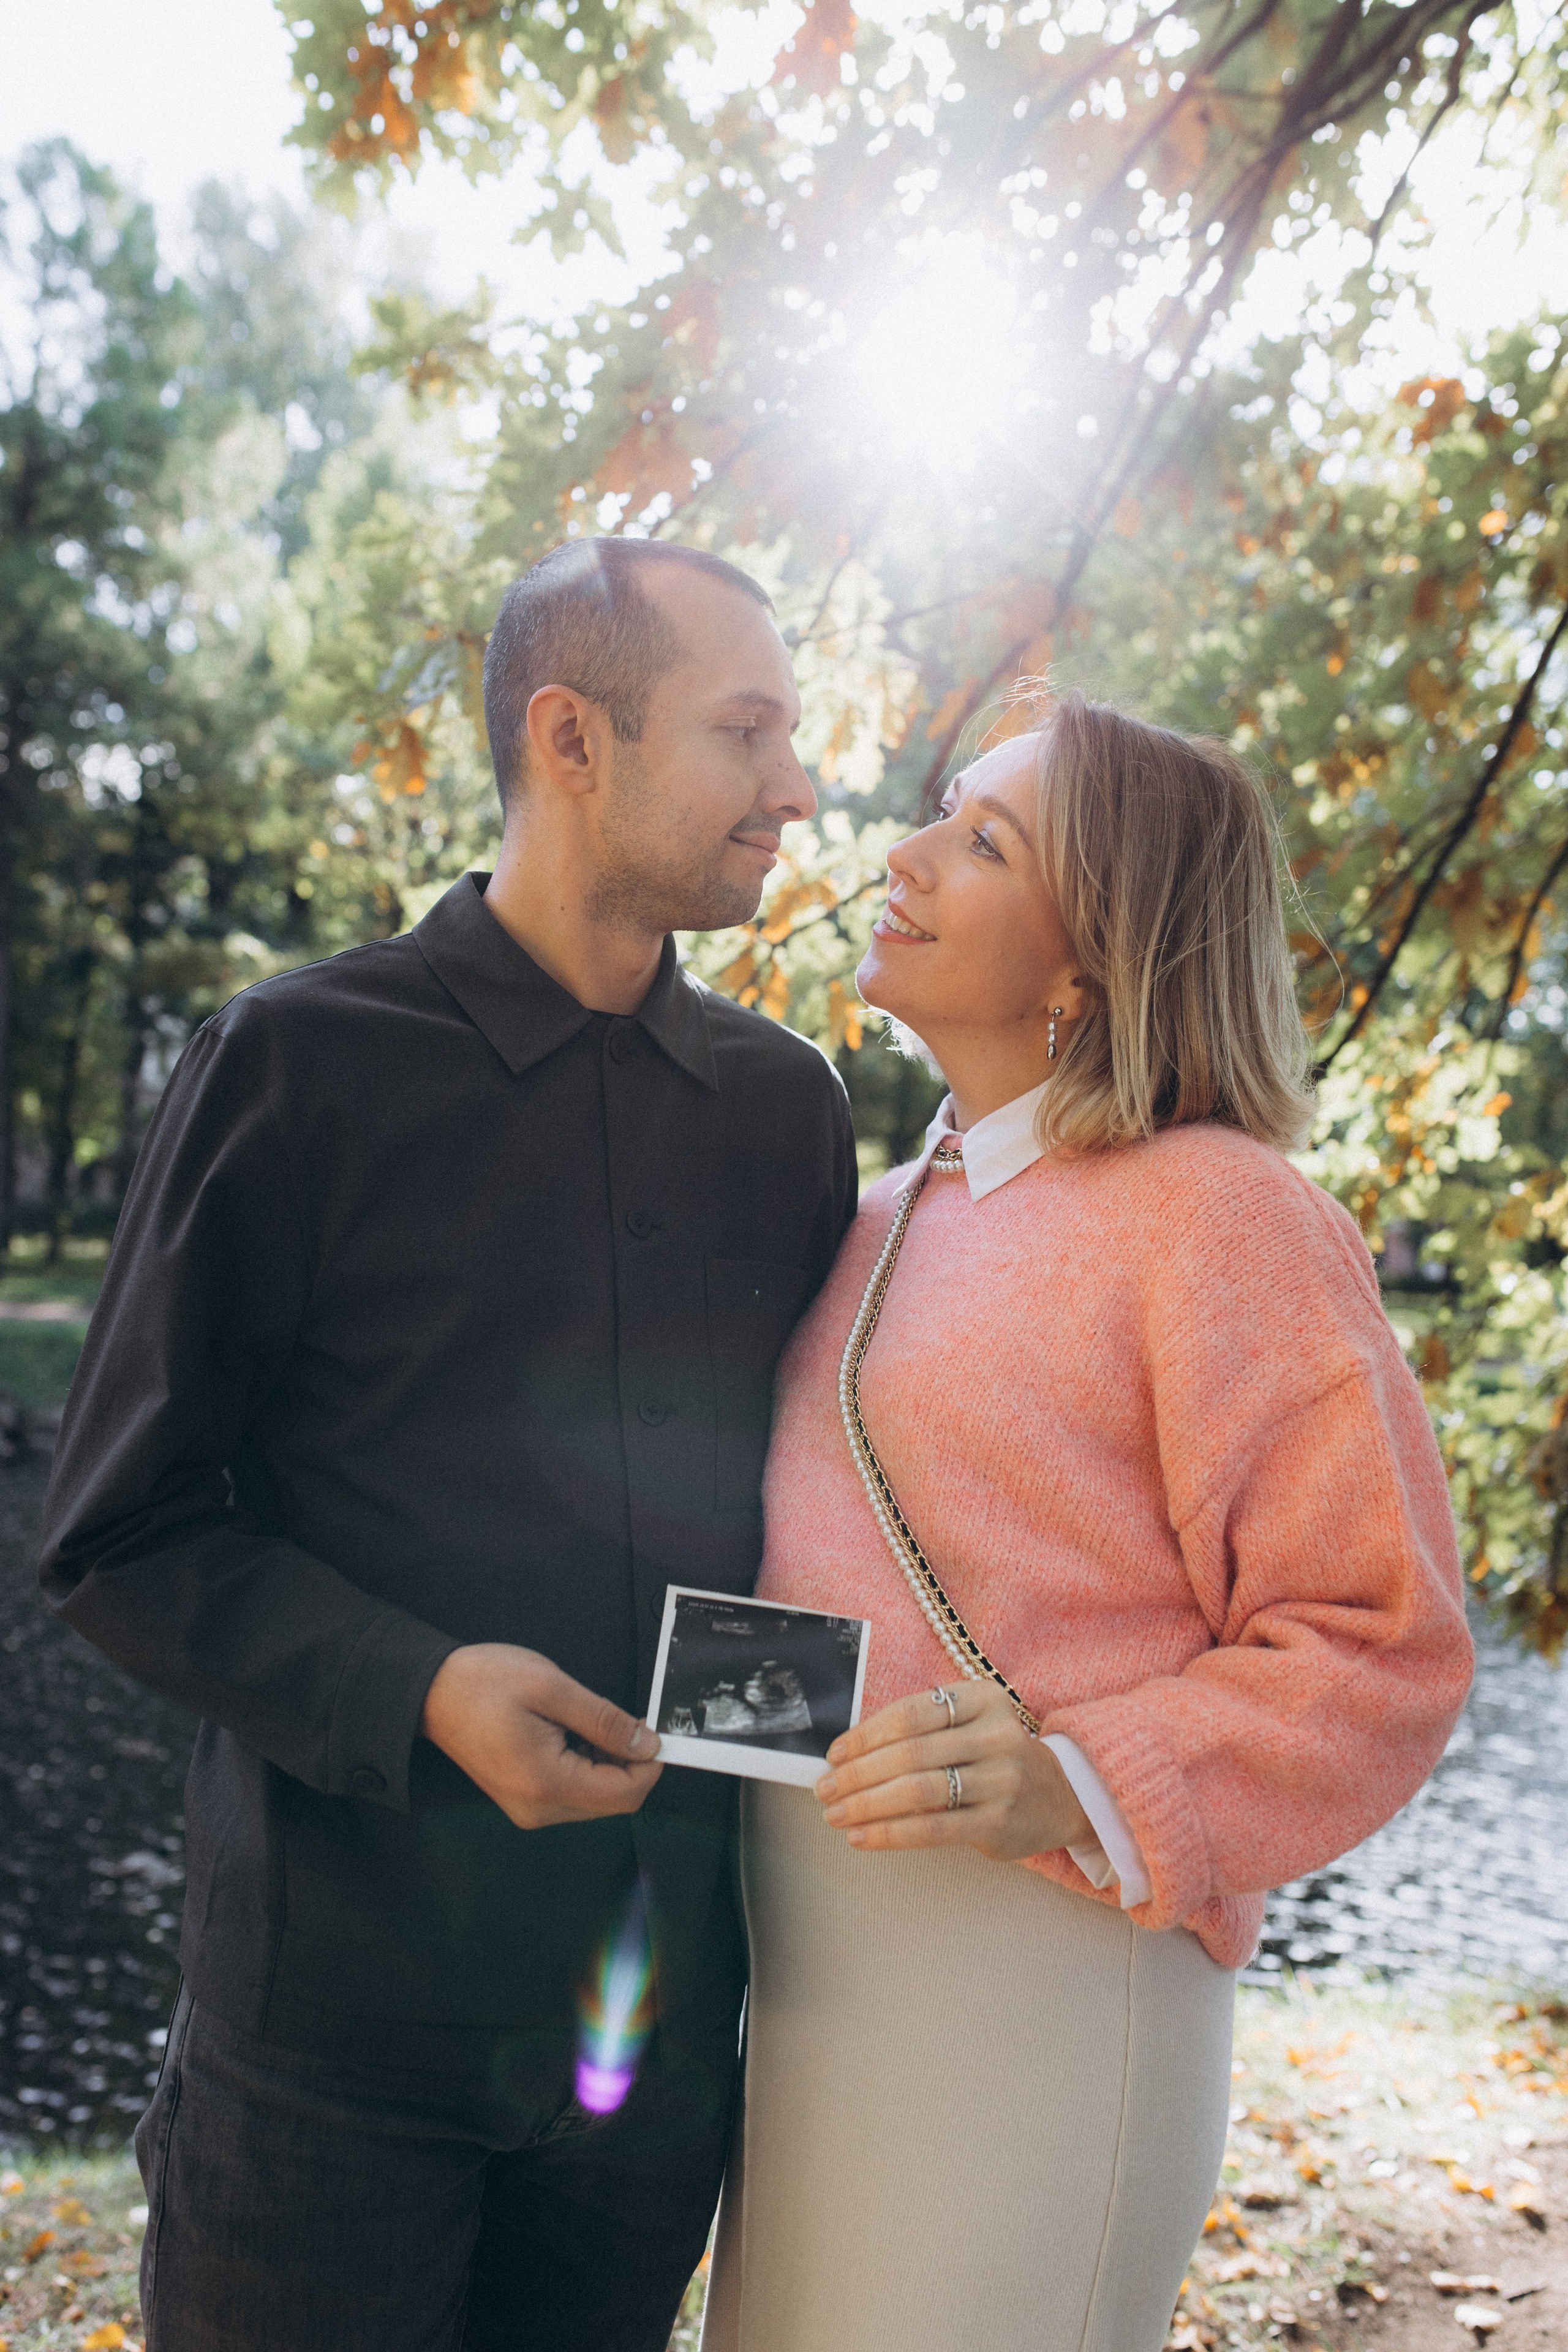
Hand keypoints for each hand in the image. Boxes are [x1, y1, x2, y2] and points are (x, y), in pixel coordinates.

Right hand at [419, 1643, 662, 1829]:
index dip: (649, 1763)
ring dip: (610, 1765)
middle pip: (613, 1802)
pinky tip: (577, 1735)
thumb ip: (604, 1720)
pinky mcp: (525, 1800)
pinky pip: (575, 1794)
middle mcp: (539, 1809)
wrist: (431, 1694)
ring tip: (590, 1722)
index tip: (652, 1727)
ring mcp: (530, 1809)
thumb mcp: (551, 1688)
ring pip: (597, 1800)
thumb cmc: (484, 1683)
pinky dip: (589, 1767)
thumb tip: (647, 1744)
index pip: (624, 1795)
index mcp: (546, 1783)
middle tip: (623, 1719)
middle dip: (631, 1763)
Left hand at [815, 1680, 1091, 1862]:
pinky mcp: (999, 1822)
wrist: (1062, 1794)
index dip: (865, 1734)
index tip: (834, 1754)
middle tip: (824, 1789)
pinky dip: (889, 1833)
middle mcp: (996, 1735)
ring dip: (866, 1804)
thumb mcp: (970, 1723)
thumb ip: (921, 1729)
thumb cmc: (994, 1756)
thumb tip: (847, 1754)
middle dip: (857, 1773)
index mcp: (983, 1699)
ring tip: (835, 1814)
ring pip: (917, 1792)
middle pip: (909, 1753)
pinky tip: (861, 1837)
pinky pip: (932, 1829)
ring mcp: (1001, 1780)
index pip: (910, 1712)